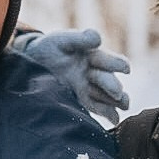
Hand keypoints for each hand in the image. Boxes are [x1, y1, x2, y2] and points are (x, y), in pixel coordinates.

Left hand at [13, 27, 130, 124]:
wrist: (33, 63)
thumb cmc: (51, 48)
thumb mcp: (63, 41)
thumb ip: (79, 39)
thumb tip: (97, 38)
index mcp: (93, 57)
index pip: (109, 60)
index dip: (117, 64)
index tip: (125, 68)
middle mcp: (94, 74)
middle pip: (108, 81)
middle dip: (112, 86)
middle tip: (117, 92)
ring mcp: (88, 89)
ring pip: (106, 97)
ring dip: (115, 102)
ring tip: (124, 106)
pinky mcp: (80, 101)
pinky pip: (96, 108)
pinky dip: (107, 114)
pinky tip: (115, 120)